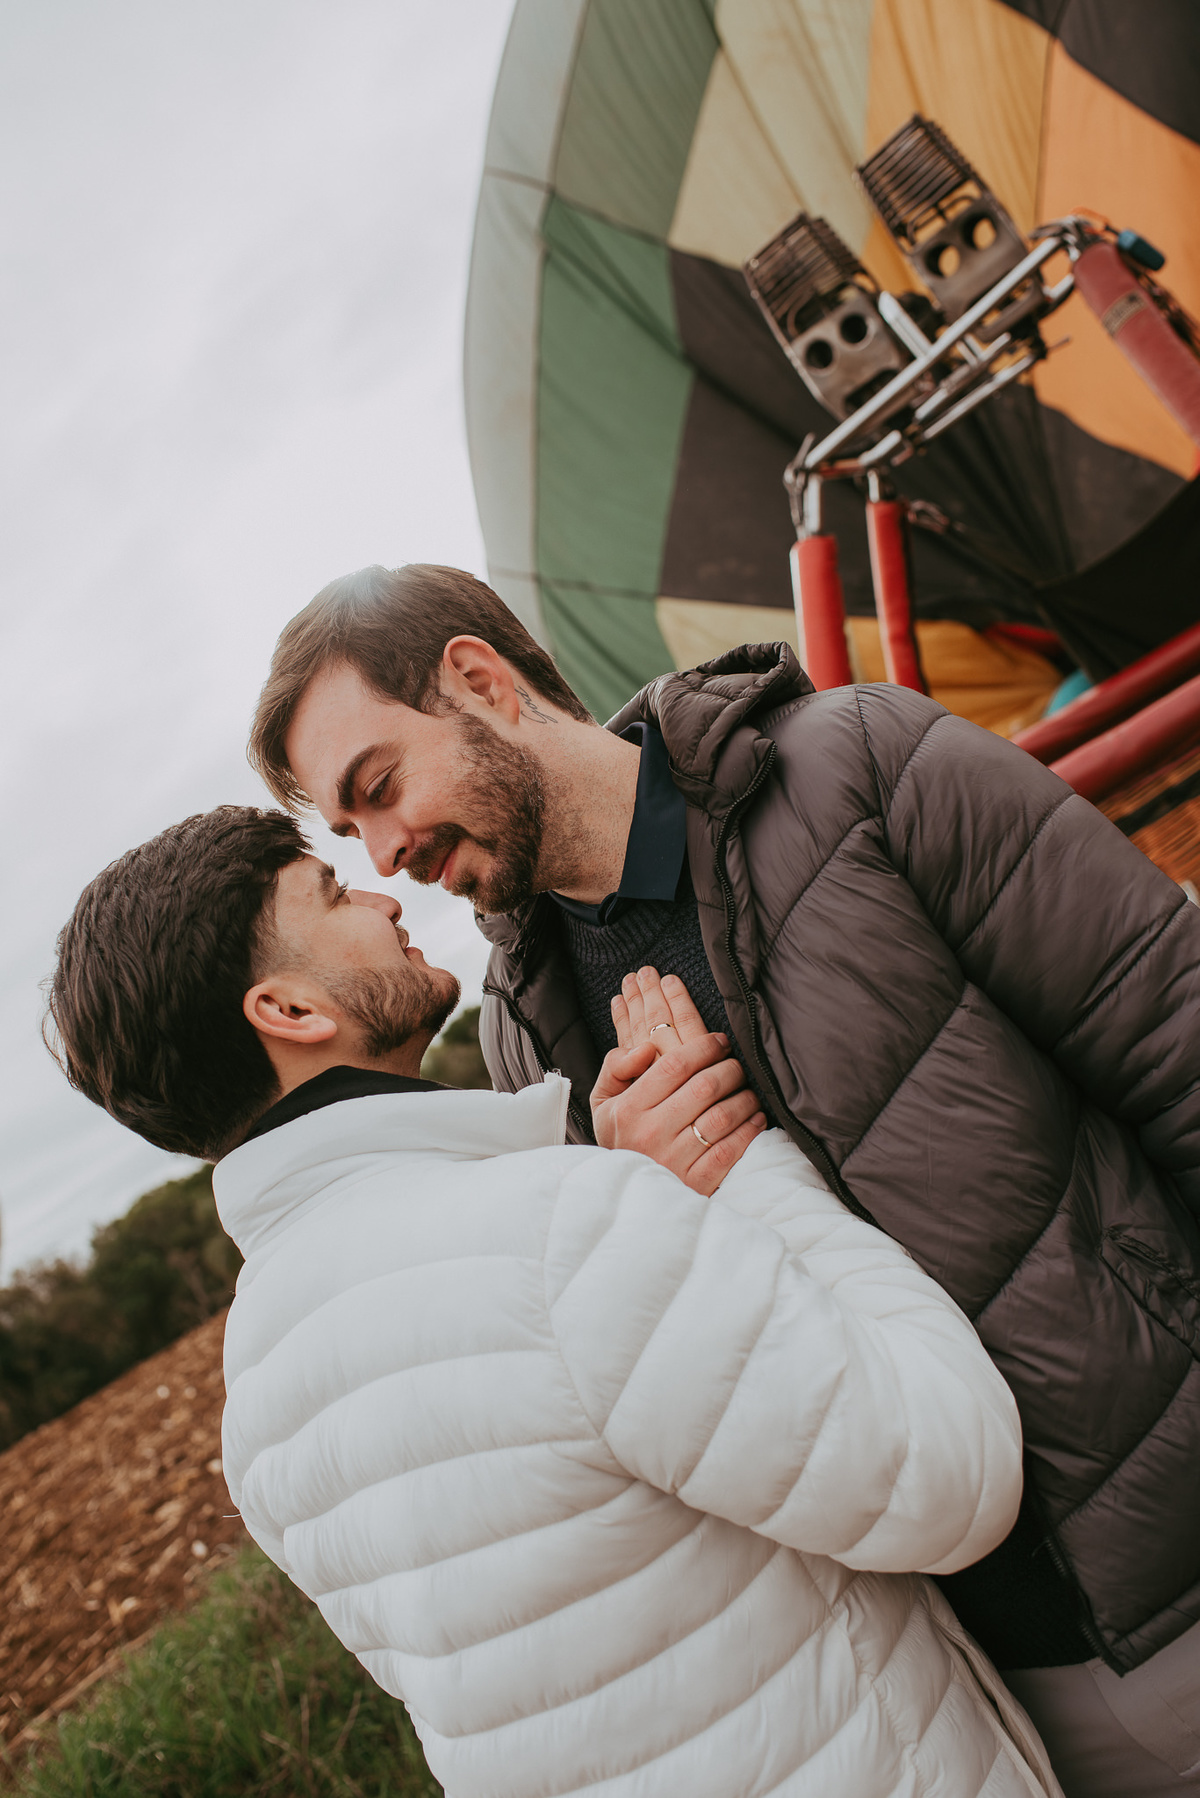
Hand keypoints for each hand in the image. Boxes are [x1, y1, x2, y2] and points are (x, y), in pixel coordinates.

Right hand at [590, 967, 766, 1194]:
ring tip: (748, 1091)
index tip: (719, 1042)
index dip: (704, 1047)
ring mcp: (675, 1160)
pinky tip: (754, 1118)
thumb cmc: (621, 1139)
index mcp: (629, 1109)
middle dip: (730, 1068)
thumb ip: (617, 1067)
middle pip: (705, 1086)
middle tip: (736, 1065)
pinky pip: (731, 1150)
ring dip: (744, 1098)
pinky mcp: (697, 1183)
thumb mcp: (603, 1102)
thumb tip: (647, 1047)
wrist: (623, 1197)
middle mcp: (651, 1133)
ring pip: (723, 1116)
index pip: (675, 1064)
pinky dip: (749, 1130)